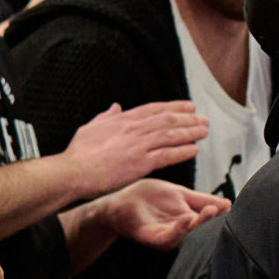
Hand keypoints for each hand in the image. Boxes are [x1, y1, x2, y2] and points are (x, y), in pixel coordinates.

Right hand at [64, 102, 208, 200]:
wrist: (73, 171)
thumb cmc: (78, 153)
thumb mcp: (90, 127)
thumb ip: (105, 116)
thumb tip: (115, 106)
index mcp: (122, 120)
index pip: (153, 110)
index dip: (173, 107)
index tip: (188, 106)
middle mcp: (133, 130)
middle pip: (167, 120)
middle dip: (188, 118)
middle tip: (203, 119)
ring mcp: (138, 146)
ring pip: (171, 135)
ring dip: (190, 132)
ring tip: (204, 131)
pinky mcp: (140, 163)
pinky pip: (167, 155)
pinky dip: (182, 151)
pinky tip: (194, 149)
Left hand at [95, 179, 229, 249]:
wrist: (119, 203)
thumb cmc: (148, 198)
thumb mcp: (179, 194)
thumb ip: (201, 200)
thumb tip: (228, 204)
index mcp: (188, 221)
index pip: (209, 220)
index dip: (221, 216)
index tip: (232, 207)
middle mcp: (181, 232)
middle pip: (201, 230)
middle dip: (213, 222)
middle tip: (223, 210)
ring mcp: (167, 237)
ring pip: (188, 235)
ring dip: (199, 225)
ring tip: (210, 212)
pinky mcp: (153, 238)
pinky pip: (168, 238)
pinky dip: (179, 229)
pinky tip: (186, 219)